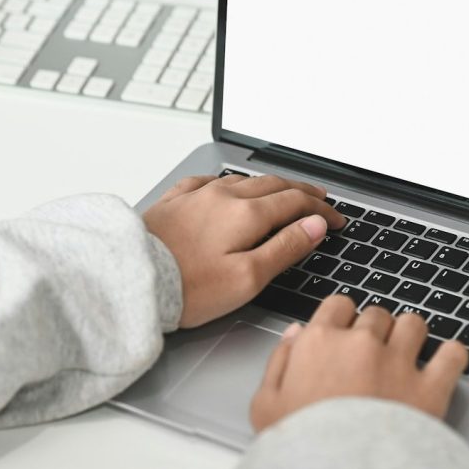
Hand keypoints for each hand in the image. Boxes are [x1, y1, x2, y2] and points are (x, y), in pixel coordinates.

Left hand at [143, 174, 345, 327]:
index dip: (320, 210)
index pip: (295, 203)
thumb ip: (284, 248)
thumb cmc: (188, 288)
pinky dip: (228, 182)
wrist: (133, 279)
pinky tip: (225, 186)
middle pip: (273, 185)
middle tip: (319, 198)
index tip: (336, 219)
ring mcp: (196, 195)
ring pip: (243, 180)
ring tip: (282, 190)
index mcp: (245, 214)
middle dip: (301, 192)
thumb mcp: (248, 278)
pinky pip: (207, 180)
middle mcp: (222, 196)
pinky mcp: (173, 201)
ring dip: (269, 184)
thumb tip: (314, 226)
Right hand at [251, 295, 467, 429]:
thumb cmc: (301, 449)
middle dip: (375, 330)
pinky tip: (446, 362)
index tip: (345, 333)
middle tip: (373, 355)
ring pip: (413, 324)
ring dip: (410, 335)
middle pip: (376, 314)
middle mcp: (360, 343)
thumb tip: (294, 332)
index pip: (338, 305)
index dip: (342, 319)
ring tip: (407, 355)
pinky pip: (452, 354)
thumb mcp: (265, 405)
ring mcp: (398, 362)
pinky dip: (452, 356)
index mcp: (320, 341)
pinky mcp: (430, 388)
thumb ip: (279, 360)